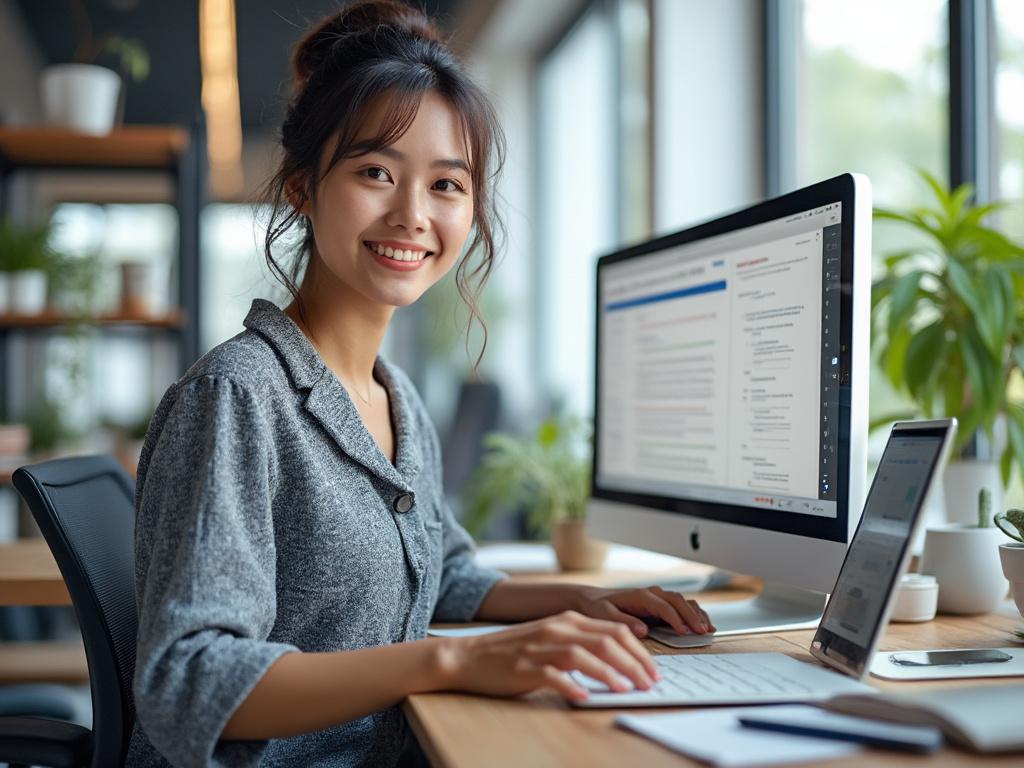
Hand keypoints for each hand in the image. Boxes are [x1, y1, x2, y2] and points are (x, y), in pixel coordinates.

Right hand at [438, 610, 659, 701]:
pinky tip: (584, 697)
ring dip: (610, 674)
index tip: (652, 670)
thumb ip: (580, 643)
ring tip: (627, 690)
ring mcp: (540, 649)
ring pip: (585, 656)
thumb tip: (619, 660)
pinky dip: (572, 686)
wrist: (469, 656)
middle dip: (634, 663)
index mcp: (567, 620)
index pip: (614, 631)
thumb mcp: (550, 638)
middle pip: (606, 641)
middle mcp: (556, 629)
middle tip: (649, 683)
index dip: (639, 651)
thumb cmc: (513, 652)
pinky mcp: (524, 669)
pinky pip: (553, 676)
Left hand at [571, 585, 714, 637]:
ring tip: (707, 629)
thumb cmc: (597, 607)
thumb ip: (623, 621)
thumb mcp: (604, 614)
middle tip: (702, 632)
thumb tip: (643, 630)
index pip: (663, 606)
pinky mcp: (659, 605)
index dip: (676, 618)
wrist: (592, 599)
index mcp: (639, 595)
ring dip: (696, 614)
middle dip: (692, 616)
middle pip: (678, 601)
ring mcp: (657, 598)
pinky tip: (703, 624)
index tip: (685, 632)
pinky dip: (694, 613)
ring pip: (683, 601)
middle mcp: (651, 594)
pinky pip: (681, 606)